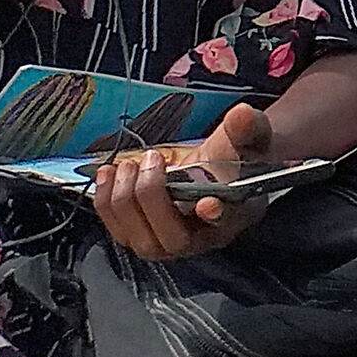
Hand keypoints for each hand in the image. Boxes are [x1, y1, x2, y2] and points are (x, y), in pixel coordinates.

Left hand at [92, 102, 273, 260]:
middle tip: (152, 161)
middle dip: (152, 199)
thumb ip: (247, 127)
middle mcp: (201, 237)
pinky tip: (110, 173)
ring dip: (125, 201)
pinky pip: (117, 230)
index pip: (225, 222)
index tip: (207, 203)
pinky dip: (106, 202)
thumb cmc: (236, 159)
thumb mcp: (249, 138)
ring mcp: (169, 241)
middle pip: (172, 240)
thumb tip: (242, 115)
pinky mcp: (143, 234)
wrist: (219, 168)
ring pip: (140, 240)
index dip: (215, 215)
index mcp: (235, 215)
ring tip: (128, 166)